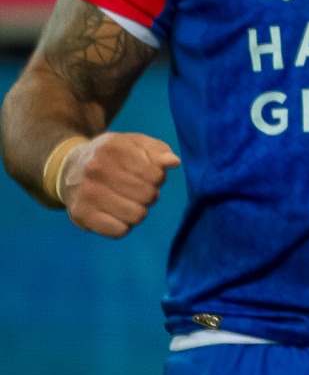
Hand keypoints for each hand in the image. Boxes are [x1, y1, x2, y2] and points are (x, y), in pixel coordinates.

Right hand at [59, 133, 179, 238]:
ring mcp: (88, 194)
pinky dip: (123, 225)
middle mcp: (98, 170)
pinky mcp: (82, 215)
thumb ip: (158, 150)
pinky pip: (119, 231)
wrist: (69, 167)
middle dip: (149, 194)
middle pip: (148, 196)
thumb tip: (174, 162)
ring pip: (137, 215)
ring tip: (128, 201)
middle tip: (138, 190)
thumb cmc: (112, 155)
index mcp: (115, 149)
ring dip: (138, 211)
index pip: (156, 175)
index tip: (148, 175)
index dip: (158, 178)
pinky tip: (116, 213)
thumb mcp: (135, 143)